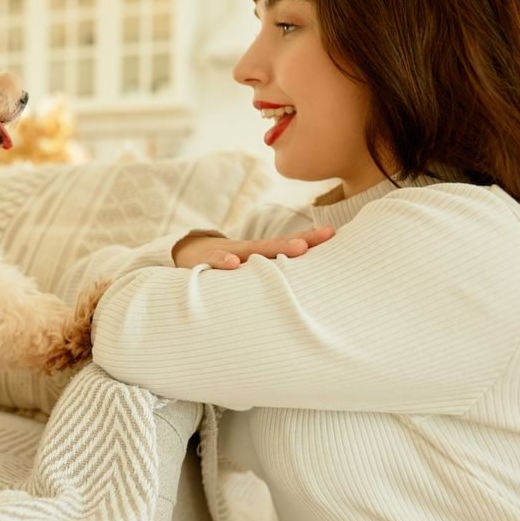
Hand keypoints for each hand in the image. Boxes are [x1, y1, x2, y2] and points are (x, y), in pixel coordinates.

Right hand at [172, 226, 334, 269]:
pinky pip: (216, 262)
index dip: (310, 239)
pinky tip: (232, 264)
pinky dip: (224, 261)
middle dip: (301, 241)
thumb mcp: (246, 267)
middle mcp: (247, 250)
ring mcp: (228, 254)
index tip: (333, 233)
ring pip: (253, 251)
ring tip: (298, 248)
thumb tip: (297, 287)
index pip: (287, 245)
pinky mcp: (206, 262)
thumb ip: (267, 273)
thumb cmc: (223, 265)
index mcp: (258, 253)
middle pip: (277, 244)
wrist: (186, 252)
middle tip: (324, 237)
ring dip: (275, 249)